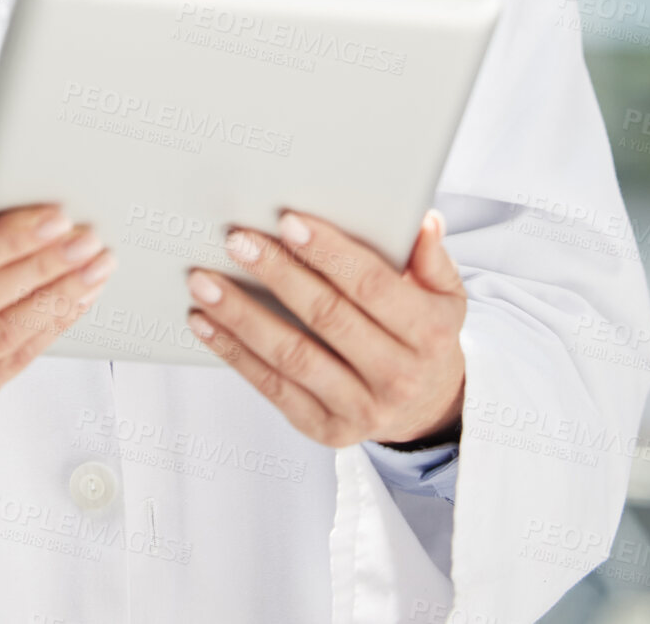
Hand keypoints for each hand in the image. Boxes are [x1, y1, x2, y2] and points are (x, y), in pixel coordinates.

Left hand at [184, 208, 464, 448]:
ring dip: (242, 316)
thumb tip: (423, 221)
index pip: (373, 286)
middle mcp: (397, 376)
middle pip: (328, 318)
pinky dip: (233, 353)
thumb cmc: (424, 333)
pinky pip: (273, 387)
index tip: (288, 221)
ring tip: (204, 281)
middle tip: (238, 240)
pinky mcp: (325, 429)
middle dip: (277, 274)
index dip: (330, 253)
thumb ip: (432, 258)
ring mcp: (360, 409)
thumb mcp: (445, 296)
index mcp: (430, 334)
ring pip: (293, 356)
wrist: (427, 408)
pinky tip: (205, 322)